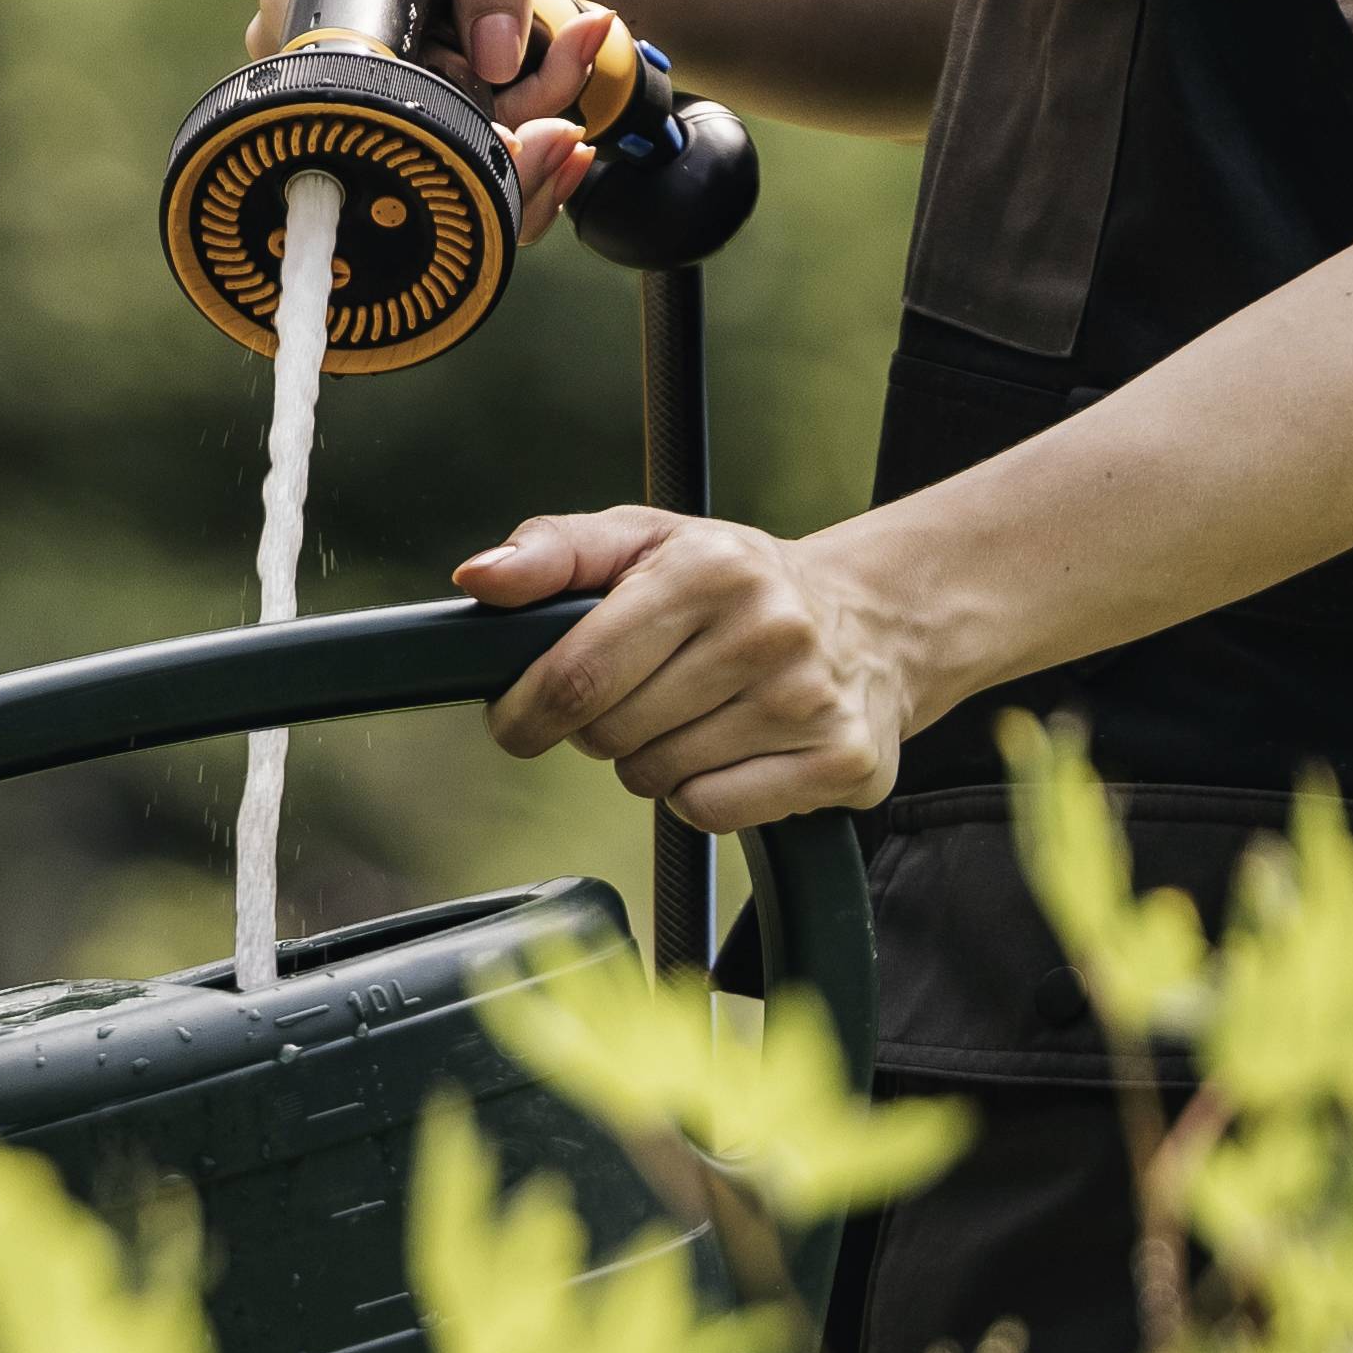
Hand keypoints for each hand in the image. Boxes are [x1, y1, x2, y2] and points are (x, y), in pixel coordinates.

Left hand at [459, 508, 910, 830]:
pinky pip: (714, 812)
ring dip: (650, 759)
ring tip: (690, 714)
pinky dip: (702, 794)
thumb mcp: (645, 540)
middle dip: (597, 728)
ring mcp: (809, 700)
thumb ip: (554, 551)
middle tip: (632, 696)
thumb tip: (478, 578)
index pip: (579, 672)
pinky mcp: (842, 762)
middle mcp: (767, 629)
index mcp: (708, 568)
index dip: (527, 710)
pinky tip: (730, 749)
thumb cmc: (733, 582)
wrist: (874, 619)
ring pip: (659, 778)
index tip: (516, 719)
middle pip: (613, 733)